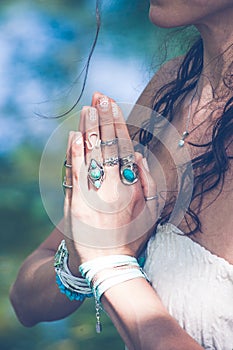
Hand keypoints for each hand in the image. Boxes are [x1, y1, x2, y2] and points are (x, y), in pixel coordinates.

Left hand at [64, 93, 157, 262]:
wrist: (106, 260)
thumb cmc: (131, 235)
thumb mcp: (151, 211)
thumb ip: (148, 180)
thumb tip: (137, 153)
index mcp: (132, 185)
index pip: (123, 146)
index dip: (117, 123)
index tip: (113, 103)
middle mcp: (113, 185)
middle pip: (107, 145)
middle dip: (103, 118)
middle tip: (100, 95)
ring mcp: (93, 193)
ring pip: (91, 154)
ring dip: (88, 129)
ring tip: (87, 108)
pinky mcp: (76, 202)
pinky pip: (75, 173)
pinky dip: (74, 153)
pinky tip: (73, 135)